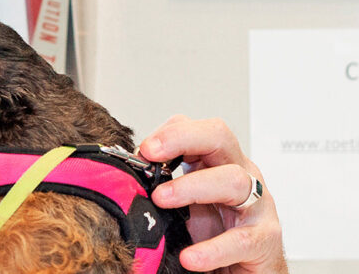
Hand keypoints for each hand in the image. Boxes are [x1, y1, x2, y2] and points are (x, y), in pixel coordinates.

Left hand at [138, 115, 286, 273]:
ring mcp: (257, 205)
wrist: (246, 270)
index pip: (197, 129)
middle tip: (150, 154)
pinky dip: (213, 249)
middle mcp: (240, 175)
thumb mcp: (186, 202)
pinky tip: (191, 257)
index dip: (170, 132)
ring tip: (161, 199)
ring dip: (193, 186)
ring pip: (233, 181)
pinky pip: (242, 240)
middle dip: (182, 139)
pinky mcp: (265, 241)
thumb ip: (163, 184)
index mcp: (218, 163)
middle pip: (219, 138)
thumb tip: (124, 176)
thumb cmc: (217, 233)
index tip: (143, 147)